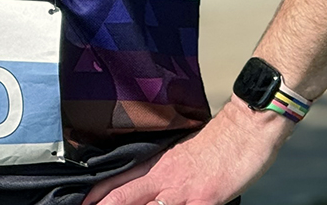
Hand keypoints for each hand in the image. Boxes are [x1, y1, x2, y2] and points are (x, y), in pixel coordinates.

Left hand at [81, 99, 292, 204]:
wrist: (244, 129)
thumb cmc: (217, 144)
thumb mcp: (183, 154)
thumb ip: (164, 171)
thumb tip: (150, 186)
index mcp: (158, 163)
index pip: (121, 180)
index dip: (99, 194)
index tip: (82, 202)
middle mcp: (165, 177)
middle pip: (124, 196)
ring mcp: (182, 190)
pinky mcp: (203, 200)